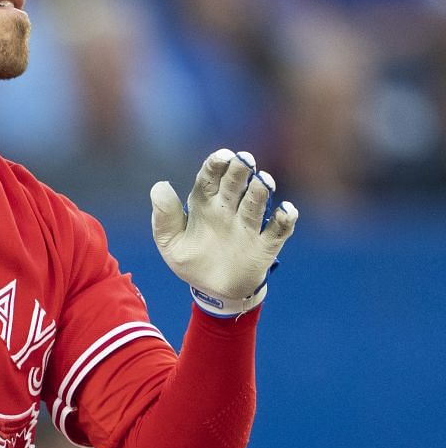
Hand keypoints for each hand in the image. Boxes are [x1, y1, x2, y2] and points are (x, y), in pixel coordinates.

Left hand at [150, 148, 298, 315]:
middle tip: (245, 159)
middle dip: (240, 171)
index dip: (215, 166)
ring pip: (257, 203)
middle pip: (235, 185)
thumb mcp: (170, 242)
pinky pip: (278, 230)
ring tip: (264, 181)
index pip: (209, 179)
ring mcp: (248, 226)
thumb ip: (165, 217)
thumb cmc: (191, 260)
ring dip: (261, 191)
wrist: (213, 291)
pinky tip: (287, 210)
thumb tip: (160, 186)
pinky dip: (285, 219)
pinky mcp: (265, 245)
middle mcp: (228, 210)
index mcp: (204, 205)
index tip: (222, 156)